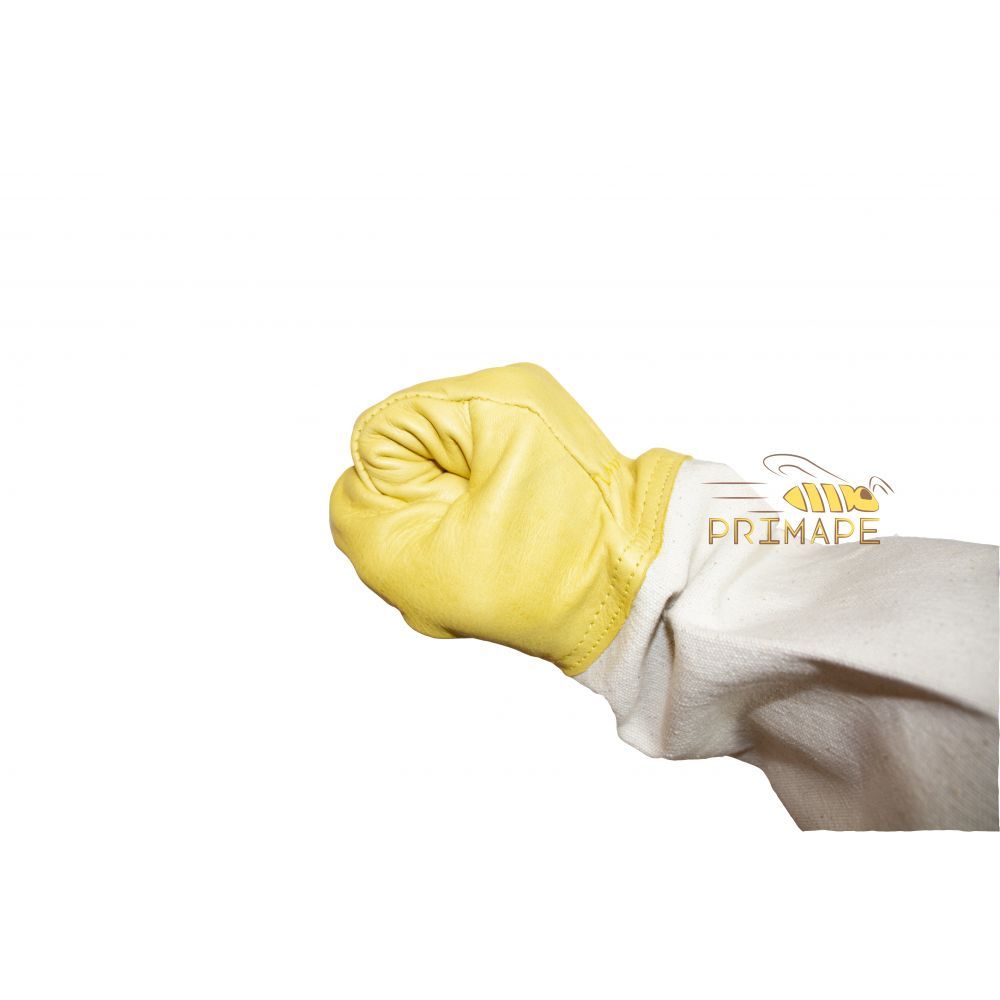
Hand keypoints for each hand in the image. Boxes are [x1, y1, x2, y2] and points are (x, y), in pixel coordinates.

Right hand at [330, 363, 686, 673]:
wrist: (639, 590)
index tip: (451, 528)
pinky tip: (508, 538)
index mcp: (488, 400)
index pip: (381, 437)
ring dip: (448, 517)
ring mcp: (528, 415)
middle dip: (426, 509)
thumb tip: (357, 487)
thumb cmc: (549, 581)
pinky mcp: (537, 443)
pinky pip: (470, 477)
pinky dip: (474, 514)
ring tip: (498, 543)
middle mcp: (511, 390)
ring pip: (437, 471)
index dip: (400, 498)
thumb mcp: (425, 566)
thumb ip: (358, 522)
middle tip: (476, 544)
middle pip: (410, 454)